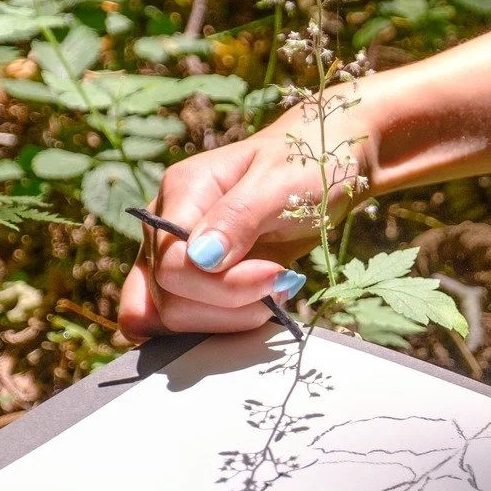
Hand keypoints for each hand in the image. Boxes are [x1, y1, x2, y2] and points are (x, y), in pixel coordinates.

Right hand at [117, 93, 375, 338]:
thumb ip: (239, 217)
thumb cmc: (305, 165)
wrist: (324, 168)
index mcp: (182, 193)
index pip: (172, 264)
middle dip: (229, 304)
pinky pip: (188, 322)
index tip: (275, 274)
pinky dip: (223, 325)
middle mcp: (166, 228)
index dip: (222, 285)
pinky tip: (256, 306)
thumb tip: (201, 258)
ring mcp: (175, 259)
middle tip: (279, 282)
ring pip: (173, 318)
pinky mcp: (193, 284)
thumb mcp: (281, 183)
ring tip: (273, 291)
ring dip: (230, 318)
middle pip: (168, 298)